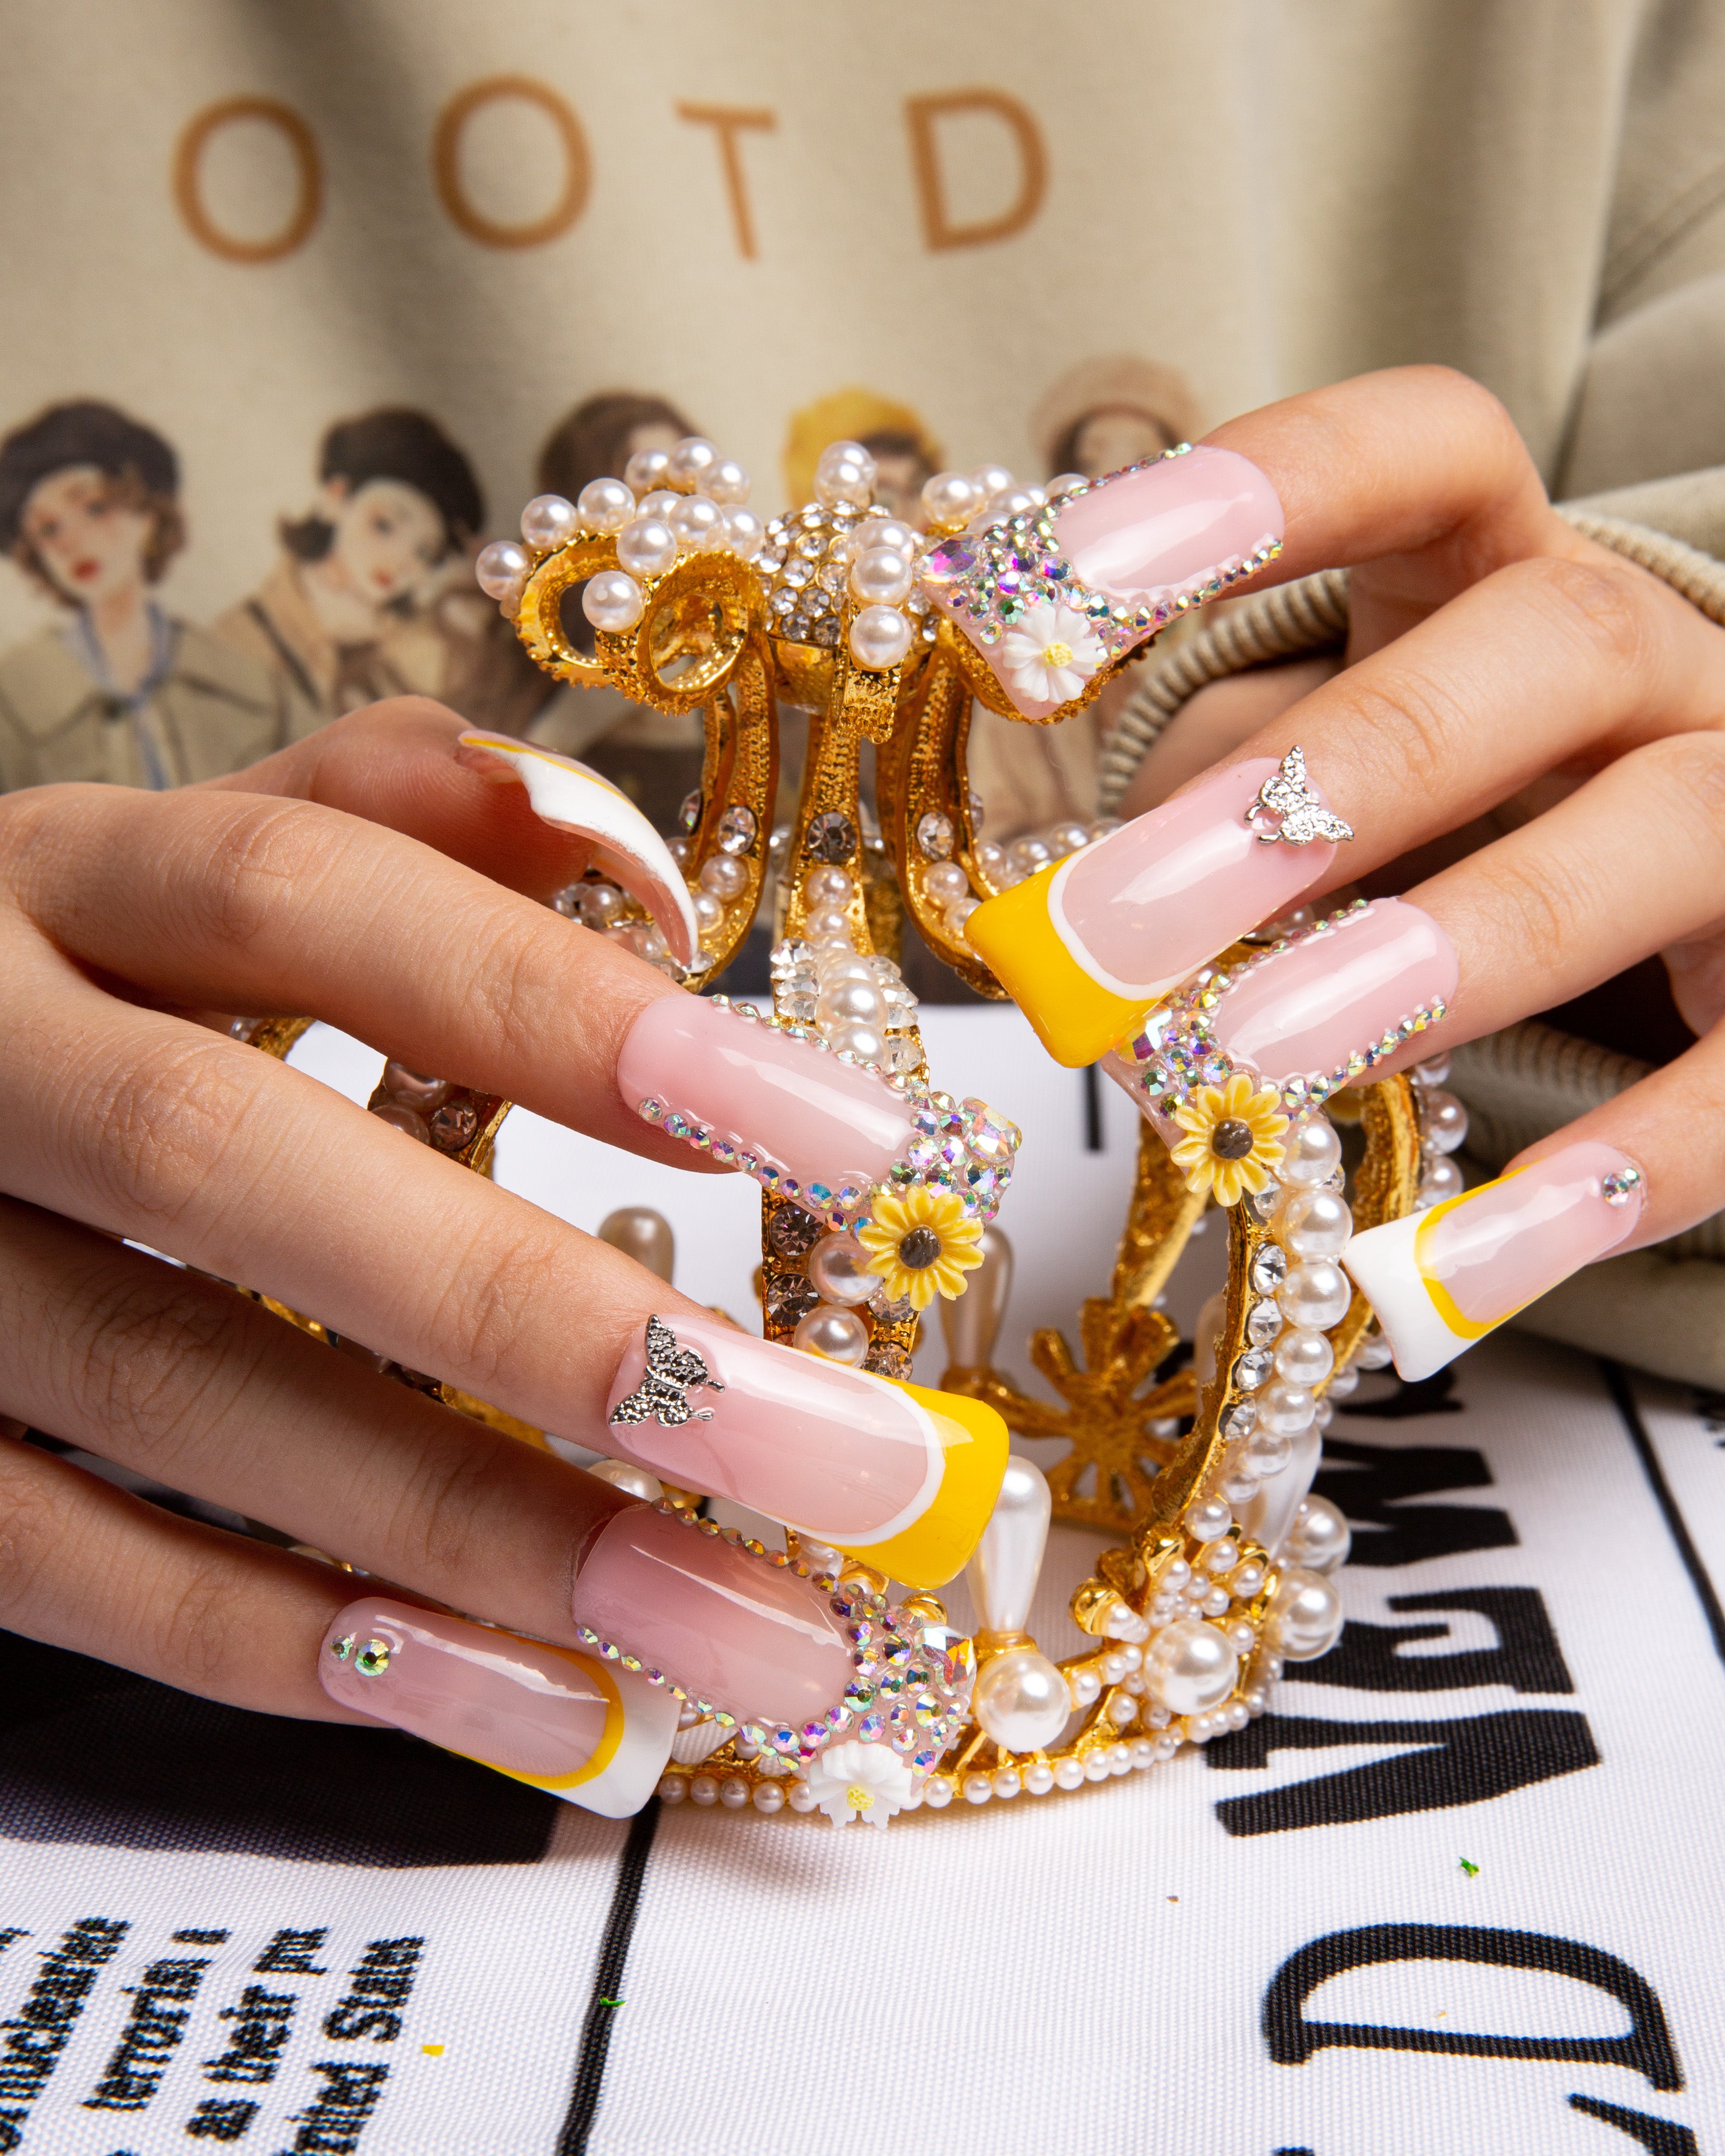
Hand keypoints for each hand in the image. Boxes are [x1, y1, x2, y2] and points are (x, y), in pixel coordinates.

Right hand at [0, 701, 1002, 1808]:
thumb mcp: (179, 869)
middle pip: (236, 1165)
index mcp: (62, 879)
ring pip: (174, 1398)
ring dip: (475, 1529)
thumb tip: (652, 879)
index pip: (315, 898)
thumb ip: (394, 832)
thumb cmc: (54, 988)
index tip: (840, 1138)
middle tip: (836, 1456)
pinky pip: (61, 1562)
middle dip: (546, 1317)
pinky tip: (530, 1701)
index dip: (568, 1011)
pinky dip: (293, 1644)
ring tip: (741, 1633)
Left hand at [967, 367, 1724, 1375]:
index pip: (1416, 452)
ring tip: (1256, 1063)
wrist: (1682, 925)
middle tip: (1117, 919)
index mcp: (1504, 576)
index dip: (1253, 493)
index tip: (1046, 597)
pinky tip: (1438, 1268)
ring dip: (1454, 947)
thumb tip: (1062, 919)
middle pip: (1544, 647)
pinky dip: (1601, 1174)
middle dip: (1330, 778)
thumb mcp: (1311, 774)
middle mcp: (1655, 669)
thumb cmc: (1437, 831)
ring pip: (1657, 838)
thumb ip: (1203, 798)